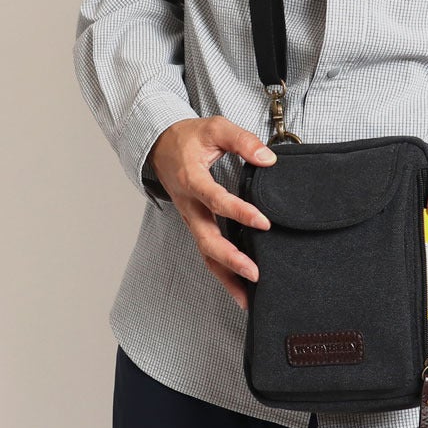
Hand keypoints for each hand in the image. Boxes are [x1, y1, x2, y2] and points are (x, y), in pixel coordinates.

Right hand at [148, 117, 275, 308]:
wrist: (159, 146)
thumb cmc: (189, 138)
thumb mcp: (215, 128)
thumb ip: (242, 141)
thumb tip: (269, 159)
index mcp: (191, 180)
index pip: (215, 200)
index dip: (239, 212)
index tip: (263, 222)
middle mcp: (189, 206)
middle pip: (206, 240)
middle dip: (230, 259)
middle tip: (255, 273)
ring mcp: (191, 220)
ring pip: (206, 254)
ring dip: (227, 277)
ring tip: (248, 299)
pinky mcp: (197, 226)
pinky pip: (208, 253)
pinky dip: (224, 273)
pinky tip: (242, 289)